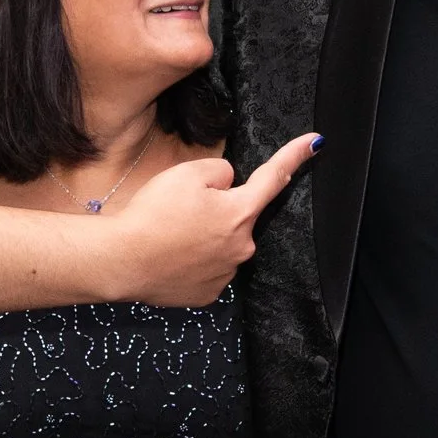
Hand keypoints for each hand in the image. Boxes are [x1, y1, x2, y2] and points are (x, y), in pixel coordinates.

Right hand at [109, 133, 321, 305]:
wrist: (121, 260)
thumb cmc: (153, 214)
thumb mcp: (187, 173)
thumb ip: (220, 172)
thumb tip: (227, 185)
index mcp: (240, 213)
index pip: (275, 178)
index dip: (295, 155)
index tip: (315, 142)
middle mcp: (241, 246)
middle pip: (237, 216)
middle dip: (217, 209)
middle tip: (180, 210)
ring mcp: (225, 274)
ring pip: (221, 243)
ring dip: (203, 237)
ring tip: (169, 235)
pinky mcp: (206, 294)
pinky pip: (206, 268)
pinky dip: (191, 260)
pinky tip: (170, 256)